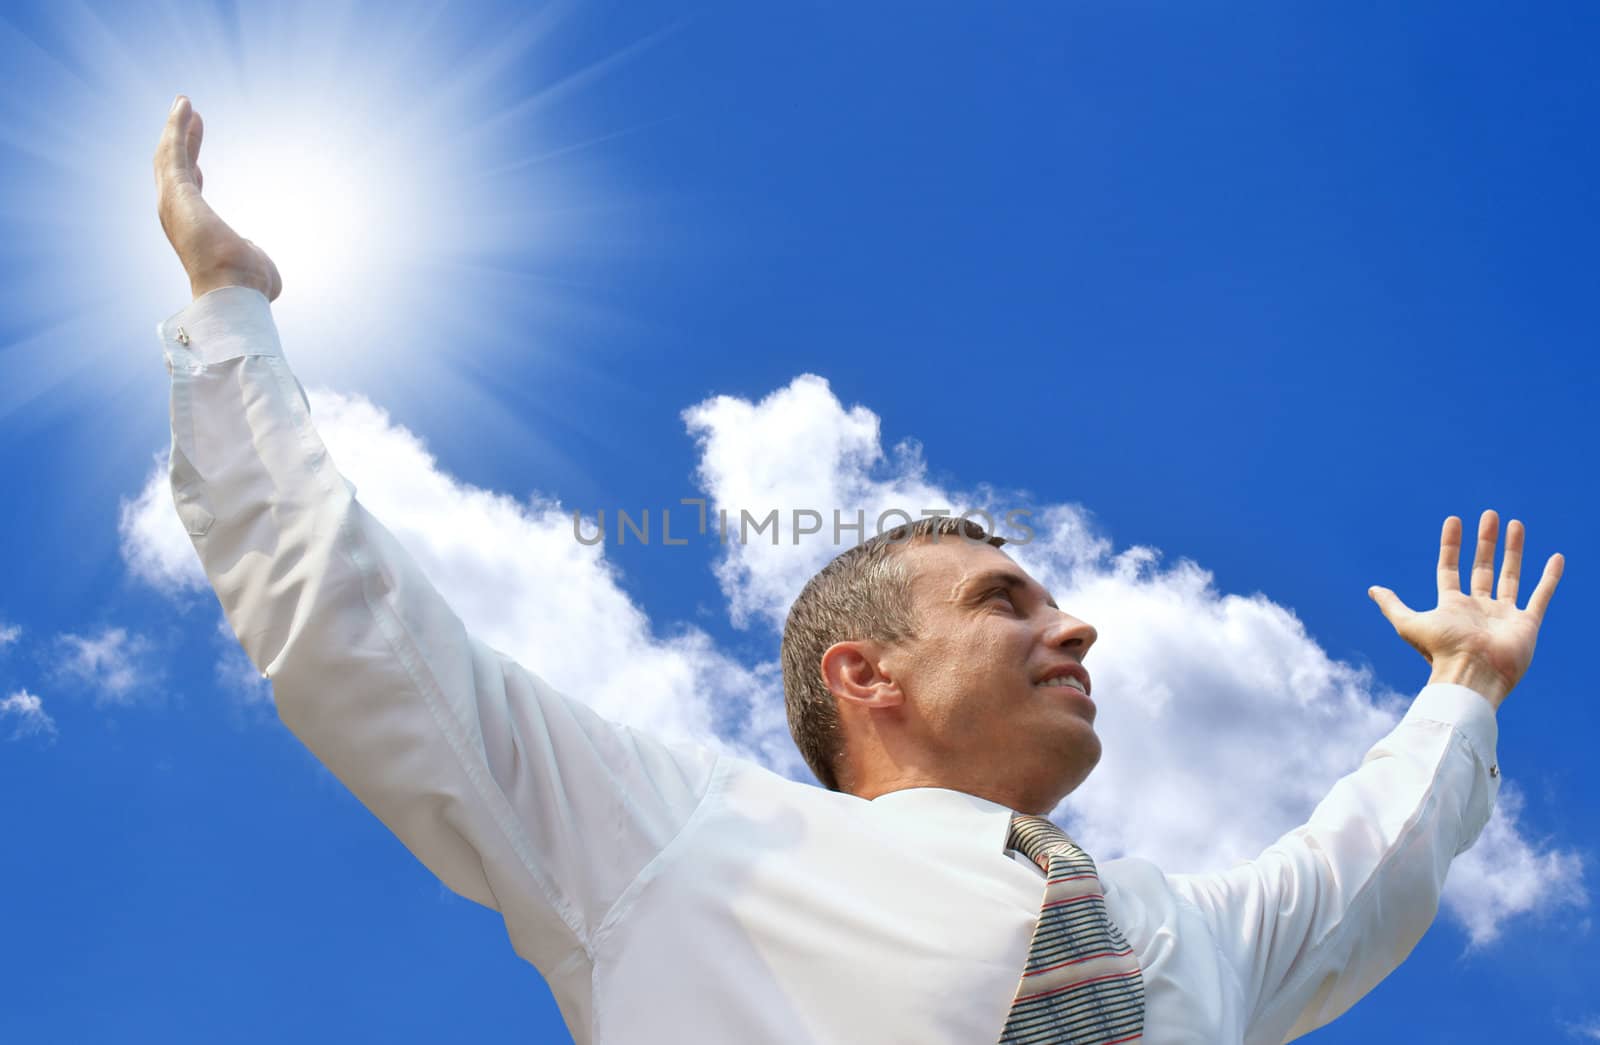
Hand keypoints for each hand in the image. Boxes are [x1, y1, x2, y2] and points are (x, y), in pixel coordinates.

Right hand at [153, 96, 281, 302]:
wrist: (235, 291)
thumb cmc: (247, 287)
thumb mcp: (254, 263)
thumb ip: (251, 251)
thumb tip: (253, 248)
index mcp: (195, 231)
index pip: (190, 195)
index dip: (193, 173)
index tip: (198, 163)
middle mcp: (177, 216)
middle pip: (175, 169)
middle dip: (181, 143)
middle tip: (188, 117)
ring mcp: (173, 203)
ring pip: (169, 157)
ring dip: (176, 130)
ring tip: (185, 106)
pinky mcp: (176, 191)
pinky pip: (173, 152)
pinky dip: (176, 128)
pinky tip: (184, 107)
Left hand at [1369, 510, 1563, 708]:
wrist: (1472, 674)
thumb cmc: (1441, 650)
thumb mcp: (1409, 624)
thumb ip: (1393, 606)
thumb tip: (1372, 590)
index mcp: (1453, 607)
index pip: (1450, 569)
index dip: (1451, 545)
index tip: (1454, 520)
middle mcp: (1479, 609)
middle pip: (1483, 568)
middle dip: (1486, 542)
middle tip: (1490, 515)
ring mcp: (1504, 615)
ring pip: (1511, 575)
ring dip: (1513, 550)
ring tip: (1515, 523)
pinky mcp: (1526, 623)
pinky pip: (1541, 596)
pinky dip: (1550, 578)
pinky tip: (1555, 557)